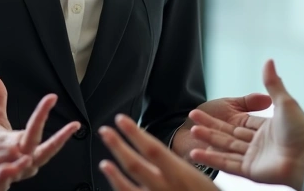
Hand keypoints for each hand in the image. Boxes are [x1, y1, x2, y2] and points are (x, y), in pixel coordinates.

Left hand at [0, 73, 79, 188]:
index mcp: (25, 144)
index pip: (38, 127)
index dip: (43, 112)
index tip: (52, 97)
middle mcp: (25, 161)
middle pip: (45, 151)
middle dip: (59, 139)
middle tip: (73, 126)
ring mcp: (13, 175)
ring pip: (22, 170)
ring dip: (24, 164)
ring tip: (24, 158)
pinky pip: (0, 184)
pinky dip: (0, 182)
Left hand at [97, 114, 219, 190]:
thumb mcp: (200, 178)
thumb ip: (178, 167)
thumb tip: (156, 152)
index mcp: (180, 175)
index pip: (152, 148)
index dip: (134, 133)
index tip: (121, 120)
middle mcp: (165, 188)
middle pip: (134, 164)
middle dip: (117, 145)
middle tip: (105, 131)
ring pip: (127, 187)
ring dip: (113, 172)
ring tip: (104, 160)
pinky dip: (119, 189)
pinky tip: (114, 183)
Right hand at [187, 60, 303, 188]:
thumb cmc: (301, 130)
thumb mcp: (284, 102)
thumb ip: (273, 83)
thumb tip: (268, 60)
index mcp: (266, 129)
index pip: (238, 122)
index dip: (220, 118)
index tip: (202, 112)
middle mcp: (258, 144)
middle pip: (228, 134)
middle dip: (209, 127)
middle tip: (191, 120)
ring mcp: (253, 159)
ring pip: (225, 147)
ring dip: (208, 140)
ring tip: (191, 132)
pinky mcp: (250, 171)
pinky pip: (227, 164)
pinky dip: (212, 159)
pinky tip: (197, 153)